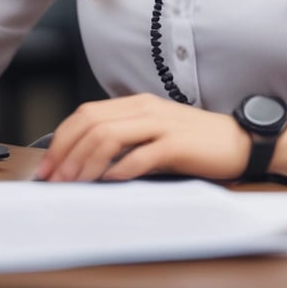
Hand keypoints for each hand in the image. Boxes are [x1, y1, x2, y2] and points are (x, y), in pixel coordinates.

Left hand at [33, 93, 250, 181]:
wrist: (238, 140)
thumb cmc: (195, 143)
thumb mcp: (154, 133)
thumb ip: (125, 140)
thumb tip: (86, 162)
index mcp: (135, 104)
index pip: (86, 114)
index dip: (62, 139)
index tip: (47, 166)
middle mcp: (144, 109)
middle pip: (91, 123)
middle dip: (65, 152)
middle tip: (53, 179)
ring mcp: (161, 124)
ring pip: (109, 136)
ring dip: (86, 162)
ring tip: (75, 184)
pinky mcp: (177, 144)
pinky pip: (141, 155)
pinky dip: (120, 169)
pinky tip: (110, 182)